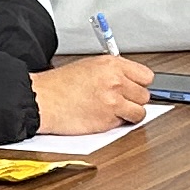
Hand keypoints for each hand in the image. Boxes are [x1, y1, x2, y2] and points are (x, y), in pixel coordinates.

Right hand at [33, 56, 154, 133]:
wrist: (43, 100)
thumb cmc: (60, 84)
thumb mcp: (89, 66)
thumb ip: (113, 72)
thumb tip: (129, 81)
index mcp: (112, 65)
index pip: (146, 76)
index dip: (139, 84)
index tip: (134, 88)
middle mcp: (116, 82)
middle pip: (145, 95)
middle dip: (134, 99)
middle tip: (120, 100)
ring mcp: (114, 102)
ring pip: (140, 112)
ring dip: (130, 113)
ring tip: (114, 111)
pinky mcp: (108, 120)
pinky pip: (124, 124)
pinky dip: (116, 123)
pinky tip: (103, 116)